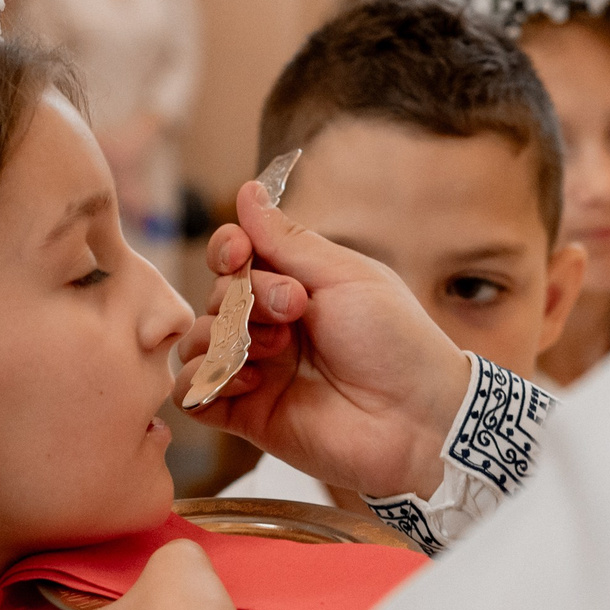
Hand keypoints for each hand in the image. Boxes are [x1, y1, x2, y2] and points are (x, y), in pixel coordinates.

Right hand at [177, 179, 473, 499]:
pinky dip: (206, 381)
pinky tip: (252, 380)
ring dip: (225, 337)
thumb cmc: (396, 341)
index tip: (239, 252)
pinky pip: (192, 395)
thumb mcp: (345, 276)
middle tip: (294, 309)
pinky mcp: (247, 415)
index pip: (235, 257)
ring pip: (196, 341)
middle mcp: (270, 327)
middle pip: (217, 295)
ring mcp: (257, 371)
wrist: (416, 417)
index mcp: (296, 287)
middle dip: (246, 296)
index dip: (228, 249)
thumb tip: (248, 191)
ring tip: (275, 350)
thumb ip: (287, 240)